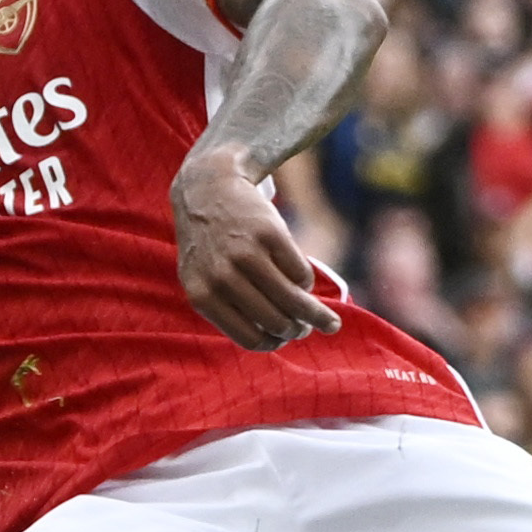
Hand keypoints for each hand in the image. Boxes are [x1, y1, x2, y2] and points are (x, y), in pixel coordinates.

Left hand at [173, 143, 335, 347]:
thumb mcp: (202, 278)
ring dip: (316, 315)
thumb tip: (276, 339)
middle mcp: (222, 277)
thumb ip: (228, 308)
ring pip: (293, 300)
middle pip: (276, 322)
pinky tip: (303, 282)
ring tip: (330, 322)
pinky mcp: (269, 233)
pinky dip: (306, 282)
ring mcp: (246, 254)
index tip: (284, 340)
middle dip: (298, 331)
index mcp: (203, 295)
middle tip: (307, 329)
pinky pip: (300, 273)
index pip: (249, 338)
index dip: (273, 343)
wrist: (207, 187)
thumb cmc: (209, 243)